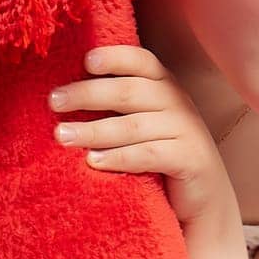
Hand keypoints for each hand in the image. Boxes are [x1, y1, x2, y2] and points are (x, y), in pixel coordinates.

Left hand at [48, 45, 233, 229]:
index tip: (85, 61)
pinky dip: (119, 157)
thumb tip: (66, 94)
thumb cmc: (161, 158)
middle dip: (87, 94)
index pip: (141, 61)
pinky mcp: (192, 159)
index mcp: (165, 86)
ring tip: (61, 136)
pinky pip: (149, 154)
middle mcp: (178, 102)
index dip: (114, 58)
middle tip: (53, 102)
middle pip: (128, 91)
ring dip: (93, 130)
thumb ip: (118, 106)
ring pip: (133, 125)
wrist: (205, 200)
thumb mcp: (142, 124)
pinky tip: (93, 161)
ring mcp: (188, 130)